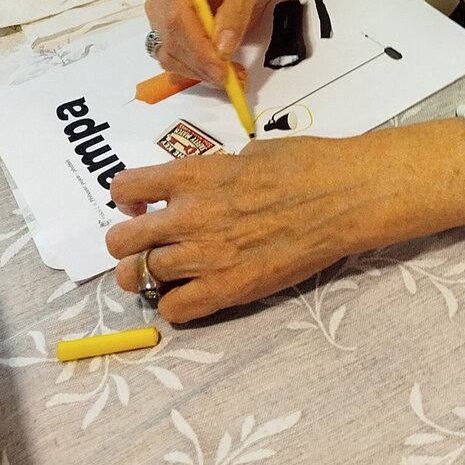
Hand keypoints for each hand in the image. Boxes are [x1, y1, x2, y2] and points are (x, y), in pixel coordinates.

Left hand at [106, 135, 378, 321]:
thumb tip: (199, 187)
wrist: (343, 196)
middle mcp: (187, 217)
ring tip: (170, 273)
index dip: (127, 199)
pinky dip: (176, 304)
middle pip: (121, 243)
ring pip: (139, 278)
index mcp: (192, 175)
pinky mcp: (228, 289)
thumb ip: (211, 174)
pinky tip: (194, 292)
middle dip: (129, 244)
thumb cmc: (305, 164)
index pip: (124, 188)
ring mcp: (204, 256)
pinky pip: (174, 310)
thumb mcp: (246, 154)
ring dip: (149, 276)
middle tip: (149, 245)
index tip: (142, 205)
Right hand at [144, 0, 277, 84]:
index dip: (196, 45)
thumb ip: (235, 14)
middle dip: (200, 62)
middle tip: (230, 77)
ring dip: (199, 70)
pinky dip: (195, 71)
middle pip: (171, 36)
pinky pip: (173, 58)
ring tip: (232, 75)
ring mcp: (159, 11)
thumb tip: (223, 48)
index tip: (220, 66)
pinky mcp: (166, 31)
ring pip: (170, 52)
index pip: (176, 15)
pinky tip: (219, 71)